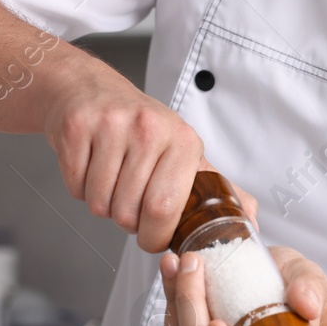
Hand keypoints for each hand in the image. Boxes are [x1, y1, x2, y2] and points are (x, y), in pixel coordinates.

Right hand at [41, 61, 257, 250]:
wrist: (90, 89)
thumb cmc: (140, 128)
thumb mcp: (184, 153)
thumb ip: (218, 191)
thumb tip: (250, 223)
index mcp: (184, 141)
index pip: (165, 208)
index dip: (154, 235)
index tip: (151, 236)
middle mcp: (150, 128)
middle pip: (128, 212)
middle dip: (126, 221)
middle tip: (129, 200)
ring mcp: (111, 125)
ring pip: (100, 203)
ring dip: (102, 203)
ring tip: (111, 177)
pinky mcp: (77, 127)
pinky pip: (75, 187)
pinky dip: (79, 188)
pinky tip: (92, 165)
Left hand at [158, 244, 325, 325]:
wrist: (291, 292)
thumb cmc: (303, 301)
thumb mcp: (314, 289)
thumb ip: (312, 293)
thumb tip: (306, 303)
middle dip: (190, 311)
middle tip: (193, 268)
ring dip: (174, 302)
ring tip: (176, 263)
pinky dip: (170, 298)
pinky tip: (173, 269)